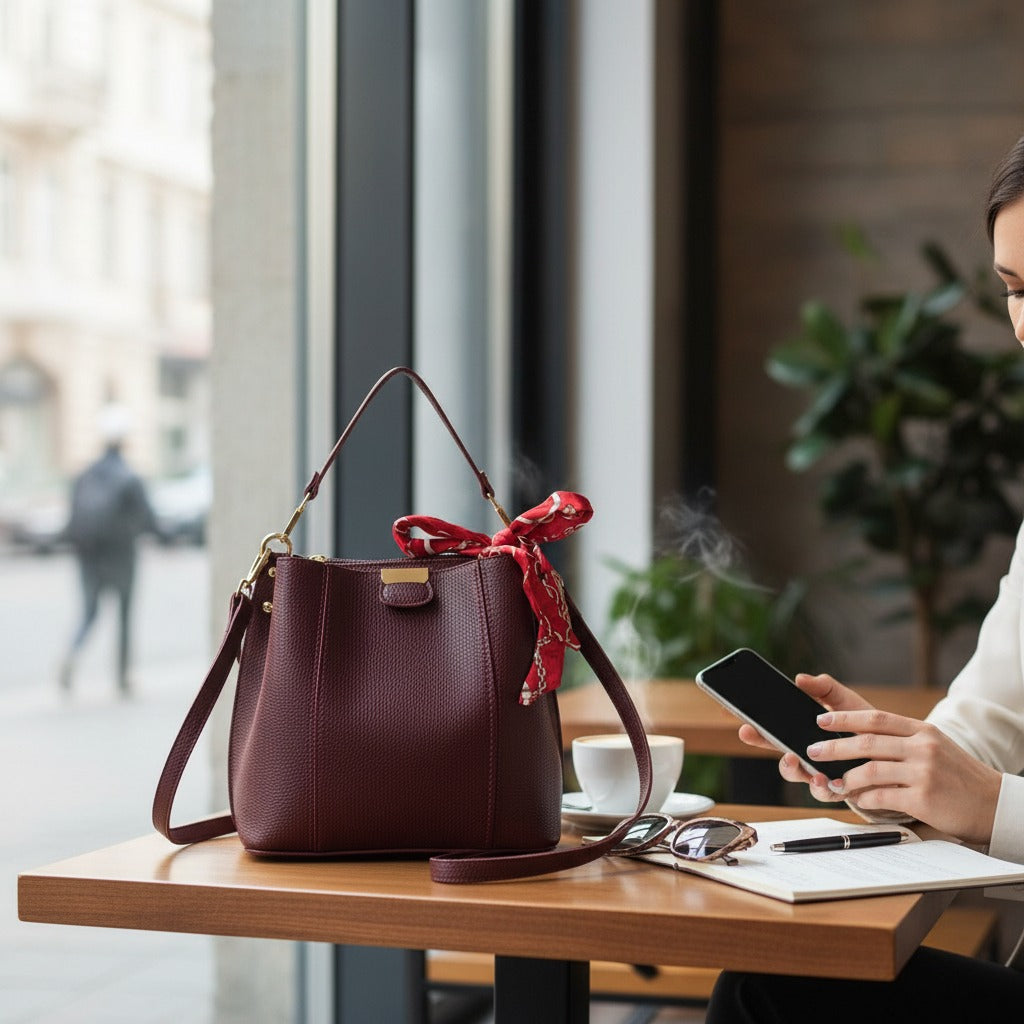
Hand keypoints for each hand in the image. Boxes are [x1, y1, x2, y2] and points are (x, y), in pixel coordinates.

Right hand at [737, 673, 872, 804]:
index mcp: (805, 733)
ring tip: (791, 760)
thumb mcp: (846, 702)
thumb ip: (825, 688)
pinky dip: (820, 786)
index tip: (737, 716)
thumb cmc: (868, 727)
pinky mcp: (839, 789)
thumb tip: (801, 678)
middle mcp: (807, 755)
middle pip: (774, 749)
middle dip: (759, 742)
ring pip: (795, 775)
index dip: (753, 724)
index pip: (773, 729)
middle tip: (749, 732)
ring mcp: (820, 773)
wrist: (898, 754)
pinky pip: (823, 792)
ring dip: (789, 768)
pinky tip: (824, 778)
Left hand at [738, 673, 1002, 845]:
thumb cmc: (958, 776)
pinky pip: (881, 796)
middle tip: (812, 750)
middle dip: (834, 746)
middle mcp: (922, 747)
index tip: (821, 720)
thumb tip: (860, 737)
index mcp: (922, 730)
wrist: (994, 804)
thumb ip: (902, 739)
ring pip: (870, 770)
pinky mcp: (923, 798)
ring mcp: (923, 772)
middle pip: (866, 742)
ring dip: (845, 778)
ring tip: (831, 782)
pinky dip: (863, 798)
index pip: (876, 718)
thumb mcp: (934, 746)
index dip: (845, 718)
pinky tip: (856, 799)